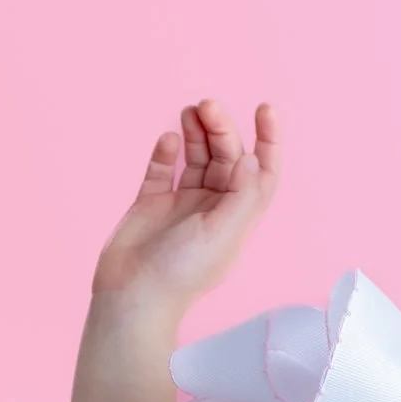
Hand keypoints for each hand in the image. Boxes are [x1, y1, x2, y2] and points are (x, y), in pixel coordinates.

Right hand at [91, 97, 279, 322]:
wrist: (131, 295)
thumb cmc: (180, 274)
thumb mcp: (223, 235)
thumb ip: (243, 196)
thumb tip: (252, 158)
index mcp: (236, 218)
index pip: (261, 173)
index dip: (269, 142)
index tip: (264, 109)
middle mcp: (212, 209)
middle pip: (226, 156)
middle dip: (221, 128)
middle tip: (207, 105)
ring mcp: (181, 204)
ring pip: (196, 156)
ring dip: (197, 131)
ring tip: (190, 111)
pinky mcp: (151, 203)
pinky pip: (162, 167)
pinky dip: (167, 150)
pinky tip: (169, 141)